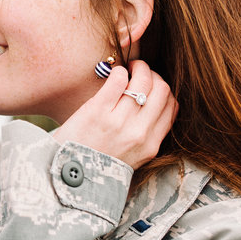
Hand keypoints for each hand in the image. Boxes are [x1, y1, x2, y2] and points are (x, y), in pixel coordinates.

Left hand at [52, 61, 176, 169]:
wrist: (67, 172)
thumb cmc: (98, 162)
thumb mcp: (131, 157)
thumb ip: (145, 136)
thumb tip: (154, 106)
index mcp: (150, 145)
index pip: (172, 106)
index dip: (163, 90)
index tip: (152, 85)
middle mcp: (139, 133)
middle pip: (162, 89)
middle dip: (153, 74)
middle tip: (140, 72)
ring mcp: (118, 122)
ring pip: (143, 81)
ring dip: (138, 67)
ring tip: (129, 68)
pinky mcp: (98, 111)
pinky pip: (118, 79)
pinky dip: (119, 71)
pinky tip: (114, 73)